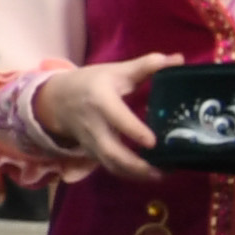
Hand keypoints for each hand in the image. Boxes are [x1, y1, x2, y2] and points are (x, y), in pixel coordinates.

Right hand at [34, 56, 174, 177]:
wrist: (56, 100)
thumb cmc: (90, 82)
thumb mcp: (115, 71)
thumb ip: (146, 66)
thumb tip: (178, 59)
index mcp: (100, 101)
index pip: (117, 118)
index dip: (134, 131)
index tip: (153, 142)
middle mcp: (94, 125)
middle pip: (112, 151)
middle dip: (137, 165)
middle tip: (164, 169)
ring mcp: (92, 142)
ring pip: (111, 164)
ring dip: (135, 174)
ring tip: (161, 175)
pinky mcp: (92, 152)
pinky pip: (110, 167)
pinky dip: (129, 174)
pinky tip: (148, 174)